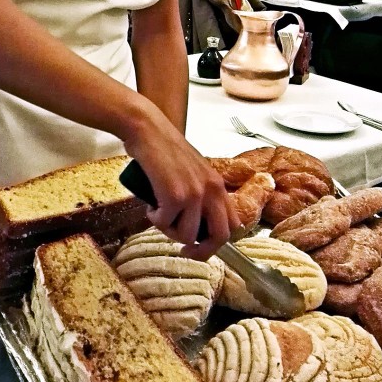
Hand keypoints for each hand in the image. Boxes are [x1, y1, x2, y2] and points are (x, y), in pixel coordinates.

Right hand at [123, 106, 239, 259]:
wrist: (148, 129)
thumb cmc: (165, 148)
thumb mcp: (194, 172)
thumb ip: (201, 193)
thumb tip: (197, 224)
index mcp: (218, 185)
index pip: (233, 224)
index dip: (217, 240)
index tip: (201, 243)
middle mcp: (212, 190)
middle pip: (220, 237)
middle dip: (201, 252)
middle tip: (184, 251)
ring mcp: (194, 194)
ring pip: (188, 236)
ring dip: (169, 231)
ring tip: (159, 215)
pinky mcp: (174, 196)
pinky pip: (164, 223)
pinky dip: (154, 219)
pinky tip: (149, 205)